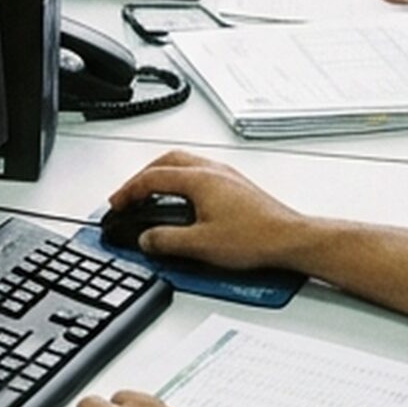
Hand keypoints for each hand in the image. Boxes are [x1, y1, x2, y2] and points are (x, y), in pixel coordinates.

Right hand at [106, 149, 306, 272]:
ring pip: (184, 163)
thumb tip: (146, 239)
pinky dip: (180, 181)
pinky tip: (182, 199)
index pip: (152, 177)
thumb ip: (166, 240)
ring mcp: (226, 176)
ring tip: (151, 193)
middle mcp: (212, 171)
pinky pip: (199, 172)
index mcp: (199, 179)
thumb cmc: (256, 237)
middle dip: (142, 176)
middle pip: (166, 161)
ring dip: (162, 175)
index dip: (128, 190)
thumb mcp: (201, 245)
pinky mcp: (236, 186)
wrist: (290, 239)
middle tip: (129, 194)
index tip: (116, 203)